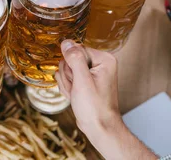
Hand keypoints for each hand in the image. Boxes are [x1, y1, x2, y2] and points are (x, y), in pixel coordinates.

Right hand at [56, 41, 156, 159]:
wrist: (99, 127)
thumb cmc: (94, 107)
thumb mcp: (82, 81)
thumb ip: (74, 59)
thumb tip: (66, 42)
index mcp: (104, 59)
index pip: (76, 50)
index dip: (71, 66)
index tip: (78, 81)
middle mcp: (100, 63)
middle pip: (70, 59)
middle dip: (69, 76)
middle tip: (78, 90)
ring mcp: (92, 72)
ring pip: (67, 69)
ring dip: (68, 84)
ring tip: (77, 95)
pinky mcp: (86, 80)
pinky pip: (68, 77)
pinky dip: (68, 88)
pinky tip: (76, 97)